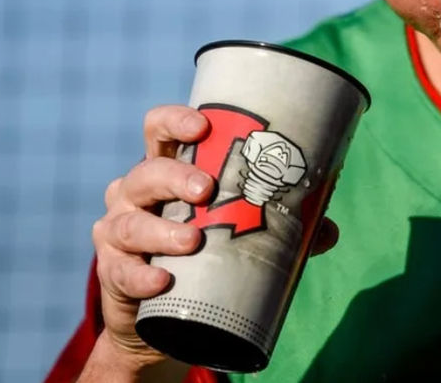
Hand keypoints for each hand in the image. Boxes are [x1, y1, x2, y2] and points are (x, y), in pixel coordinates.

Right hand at [90, 105, 339, 364]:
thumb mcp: (239, 232)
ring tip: (191, 240)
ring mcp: (119, 232)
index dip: (174, 121)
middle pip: (146, 173)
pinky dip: (140, 274)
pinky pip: (120, 271)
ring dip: (160, 229)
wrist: (163, 319)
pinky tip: (161, 279)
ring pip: (130, 222)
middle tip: (206, 189)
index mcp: (167, 170)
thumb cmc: (204, 254)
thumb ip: (285, 228)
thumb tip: (328, 230)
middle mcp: (136, 195)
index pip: (159, 131)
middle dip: (175, 176)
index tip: (202, 126)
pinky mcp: (112, 273)